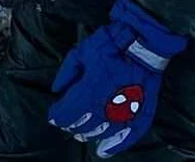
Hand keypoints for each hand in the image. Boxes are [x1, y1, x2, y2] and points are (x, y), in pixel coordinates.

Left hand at [48, 0, 187, 157]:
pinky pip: (129, 136)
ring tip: (81, 134)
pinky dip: (116, 146)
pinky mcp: (142, 114)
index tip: (52, 116)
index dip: (58, 115)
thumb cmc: (109, 44)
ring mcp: (125, 113)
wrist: (142, 42)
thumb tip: (56, 90)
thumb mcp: (81, 51)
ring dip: (89, 134)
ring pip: (102, 132)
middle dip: (72, 125)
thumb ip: (67, 72)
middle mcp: (106, 106)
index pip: (69, 111)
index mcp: (89, 90)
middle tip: (66, 124)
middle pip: (84, 124)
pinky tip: (105, 151)